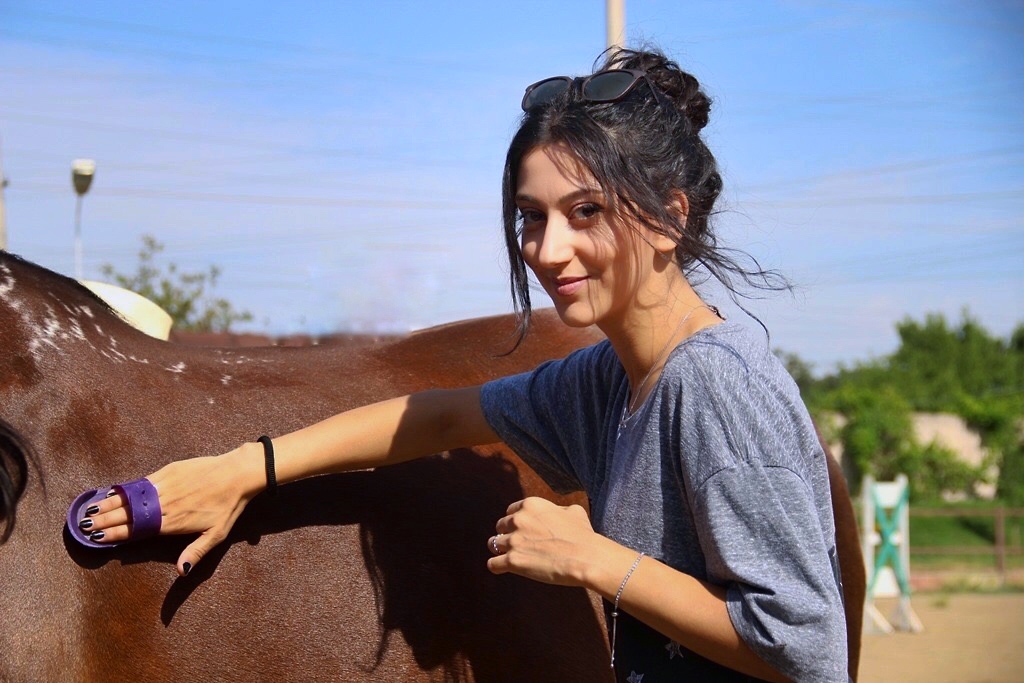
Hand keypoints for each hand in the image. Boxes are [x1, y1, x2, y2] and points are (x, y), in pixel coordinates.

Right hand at [80, 445, 263, 575]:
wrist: (238, 474)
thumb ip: (196, 552)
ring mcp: (165, 486)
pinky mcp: (169, 471)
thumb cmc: (228, 507)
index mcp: (173, 522)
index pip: (136, 530)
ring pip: (131, 496)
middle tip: (83, 526)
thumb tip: (180, 572)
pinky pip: (142, 481)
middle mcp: (165, 504)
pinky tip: (112, 491)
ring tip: (90, 510)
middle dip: (104, 520)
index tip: (96, 538)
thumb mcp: (216, 535)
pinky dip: (125, 488)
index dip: (115, 534)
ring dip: (109, 504)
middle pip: (128, 514)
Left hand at [486, 497, 603, 586]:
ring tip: (514, 558)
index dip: (516, 522)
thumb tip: (558, 512)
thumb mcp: (574, 511)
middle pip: (500, 526)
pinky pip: (492, 564)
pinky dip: (498, 567)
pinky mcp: (512, 561)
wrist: (586, 558)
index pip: (510, 511)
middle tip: (520, 546)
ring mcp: (513, 540)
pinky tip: (505, 569)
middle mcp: (518, 519)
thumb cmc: (584, 535)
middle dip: (508, 535)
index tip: (523, 532)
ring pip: (493, 544)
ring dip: (502, 551)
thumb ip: (559, 509)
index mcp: (531, 505)